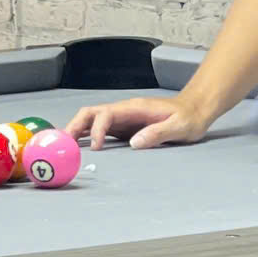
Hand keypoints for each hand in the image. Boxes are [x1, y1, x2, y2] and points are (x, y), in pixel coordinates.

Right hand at [66, 93, 209, 150]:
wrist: (195, 110)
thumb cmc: (189, 118)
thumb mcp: (179, 126)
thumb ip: (158, 133)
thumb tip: (134, 143)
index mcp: (134, 108)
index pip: (106, 114)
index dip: (97, 130)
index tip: (96, 148)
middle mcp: (124, 111)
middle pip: (90, 113)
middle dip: (74, 126)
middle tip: (61, 143)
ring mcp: (122, 119)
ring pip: (91, 120)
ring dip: (76, 131)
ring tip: (61, 146)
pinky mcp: (123, 128)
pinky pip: (98, 129)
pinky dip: (85, 136)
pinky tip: (76, 146)